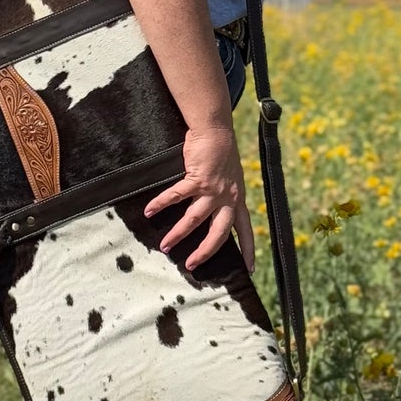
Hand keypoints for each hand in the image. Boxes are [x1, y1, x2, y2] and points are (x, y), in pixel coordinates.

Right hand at [144, 122, 254, 272]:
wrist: (216, 131)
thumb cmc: (221, 153)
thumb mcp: (231, 178)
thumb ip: (225, 195)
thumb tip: (215, 210)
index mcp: (238, 199)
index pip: (245, 229)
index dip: (248, 249)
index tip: (250, 270)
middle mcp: (228, 198)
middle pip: (219, 233)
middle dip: (205, 252)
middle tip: (191, 265)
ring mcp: (213, 190)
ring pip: (195, 219)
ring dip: (178, 234)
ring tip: (165, 245)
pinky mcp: (198, 179)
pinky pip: (176, 196)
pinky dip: (161, 204)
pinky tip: (149, 211)